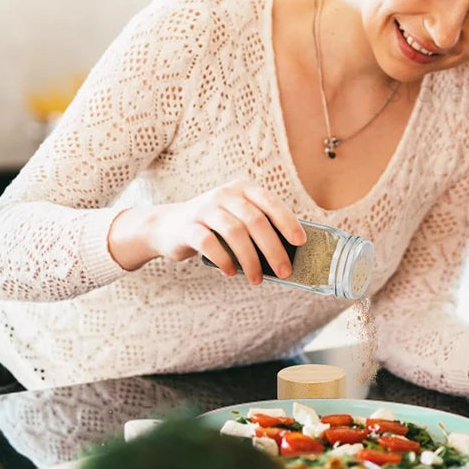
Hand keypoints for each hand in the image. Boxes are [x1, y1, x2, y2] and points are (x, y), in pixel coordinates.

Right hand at [108, 180, 305, 280]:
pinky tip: (231, 272)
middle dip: (273, 249)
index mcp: (243, 189)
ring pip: (234, 232)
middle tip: (285, 271)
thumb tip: (290, 256)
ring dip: (251, 260)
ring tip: (257, 279)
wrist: (168, 226)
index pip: (270, 203)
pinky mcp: (187, 227)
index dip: (288, 222)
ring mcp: (204, 209)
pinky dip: (224, 260)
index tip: (300, 242)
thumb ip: (260, 229)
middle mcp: (225, 195)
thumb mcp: (238, 219)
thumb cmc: (215, 227)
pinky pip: (209, 244)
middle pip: (255, 221)